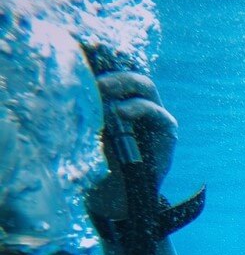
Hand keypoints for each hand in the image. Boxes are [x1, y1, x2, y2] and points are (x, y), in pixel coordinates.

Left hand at [86, 72, 177, 219]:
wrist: (119, 195)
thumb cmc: (100, 162)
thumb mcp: (88, 130)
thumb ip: (86, 109)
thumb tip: (68, 84)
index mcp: (119, 100)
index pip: (115, 74)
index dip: (103, 62)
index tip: (81, 58)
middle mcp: (139, 104)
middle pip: (131, 75)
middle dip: (112, 73)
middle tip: (93, 78)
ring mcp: (155, 116)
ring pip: (145, 86)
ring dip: (124, 84)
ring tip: (103, 89)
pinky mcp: (167, 131)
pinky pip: (157, 112)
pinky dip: (139, 108)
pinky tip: (121, 113)